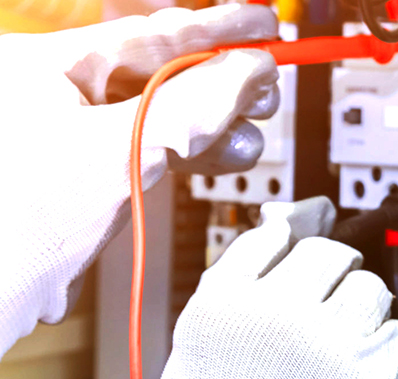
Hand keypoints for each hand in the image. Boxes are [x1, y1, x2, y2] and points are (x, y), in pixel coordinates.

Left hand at [0, 4, 279, 352]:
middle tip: (265, 87)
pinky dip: (183, 156)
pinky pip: (141, 153)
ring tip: (250, 134)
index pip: (147, 33)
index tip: (262, 26)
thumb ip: (192, 105)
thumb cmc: (14, 226)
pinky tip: (217, 158)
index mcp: (42, 66)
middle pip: (154, 74)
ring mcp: (60, 139)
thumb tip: (246, 71)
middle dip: (219, 84)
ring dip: (209, 127)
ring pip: (153, 117)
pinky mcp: (75, 182)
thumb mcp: (120, 151)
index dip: (216, 29)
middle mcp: (46, 95)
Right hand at [140, 198, 397, 378]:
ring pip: (379, 301)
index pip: (296, 242)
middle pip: (344, 264)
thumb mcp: (201, 338)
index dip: (305, 264)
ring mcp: (345, 355)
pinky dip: (391, 368)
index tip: (306, 283)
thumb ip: (245, 268)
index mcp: (236, 302)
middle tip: (322, 327)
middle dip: (338, 288)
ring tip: (337, 366)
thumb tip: (293, 215)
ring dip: (366, 323)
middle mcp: (291, 318)